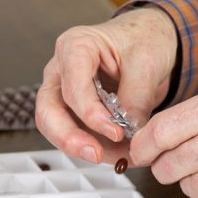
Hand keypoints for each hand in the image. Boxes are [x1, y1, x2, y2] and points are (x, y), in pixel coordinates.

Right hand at [36, 6, 176, 163]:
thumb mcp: (147, 63)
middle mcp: (62, 70)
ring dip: (82, 147)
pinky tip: (118, 154)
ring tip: (116, 157)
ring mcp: (65, 91)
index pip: (72, 86)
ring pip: (55, 127)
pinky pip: (76, 134)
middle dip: (69, 138)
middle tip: (97, 154)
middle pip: (49, 110)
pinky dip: (96, 147)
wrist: (149, 41)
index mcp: (76, 47)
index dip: (91, 114)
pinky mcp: (76, 111)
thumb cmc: (142, 40)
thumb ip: (136, 98)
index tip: (115, 131)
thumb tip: (129, 132)